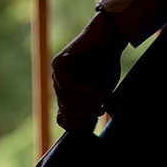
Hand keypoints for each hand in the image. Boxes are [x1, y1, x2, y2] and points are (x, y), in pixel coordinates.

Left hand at [51, 12, 127, 132]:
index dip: (76, 125)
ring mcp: (57, 75)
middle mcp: (59, 85)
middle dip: (85, 113)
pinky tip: (94, 86)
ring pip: (66, 100)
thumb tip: (86, 127)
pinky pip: (67, 86)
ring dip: (86, 101)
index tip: (92, 122)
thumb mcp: (103, 93)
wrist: (109, 39)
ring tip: (101, 96)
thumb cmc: (108, 64)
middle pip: (66, 110)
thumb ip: (94, 108)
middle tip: (100, 108)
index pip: (62, 119)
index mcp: (68, 94)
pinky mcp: (59, 64)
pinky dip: (82, 90)